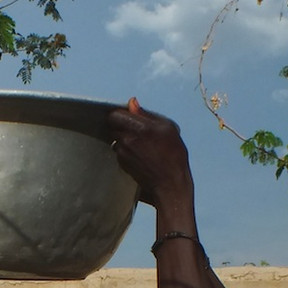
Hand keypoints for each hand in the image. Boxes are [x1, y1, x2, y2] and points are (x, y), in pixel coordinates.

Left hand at [107, 98, 193, 212]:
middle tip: (136, 130)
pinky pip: (119, 151)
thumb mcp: (168, 128)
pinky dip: (126, 150)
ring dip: (124, 138)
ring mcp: (123, 153)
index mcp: (139, 127)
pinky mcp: (122, 164)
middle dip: (122, 125)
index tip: (128, 116)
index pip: (115, 114)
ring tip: (140, 144)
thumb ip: (146, 114)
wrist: (170, 184)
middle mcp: (127, 140)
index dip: (121, 114)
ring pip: (116, 139)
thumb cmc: (174, 156)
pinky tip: (139, 155)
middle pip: (113, 126)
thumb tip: (132, 103)